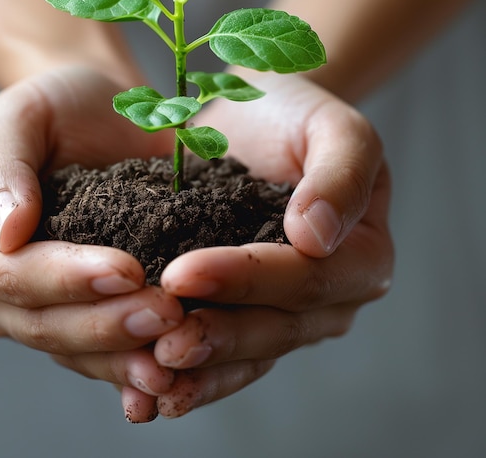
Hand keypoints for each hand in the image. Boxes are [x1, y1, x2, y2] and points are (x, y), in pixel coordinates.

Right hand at [0, 65, 184, 421]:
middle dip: (108, 324)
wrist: (104, 119)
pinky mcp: (95, 316)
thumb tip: (5, 231)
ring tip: (177, 354)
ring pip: (83, 351)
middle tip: (166, 312)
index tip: (125, 270)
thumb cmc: (57, 109)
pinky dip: (139, 367)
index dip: (66, 279)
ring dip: (129, 357)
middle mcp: (4, 291)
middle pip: (48, 325)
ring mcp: (50, 310)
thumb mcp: (19, 116)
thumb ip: (1, 166)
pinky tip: (174, 378)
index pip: (12, 275)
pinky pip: (111, 354)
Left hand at [148, 73, 392, 417]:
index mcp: (360, 255)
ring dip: (200, 369)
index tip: (182, 273)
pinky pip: (224, 355)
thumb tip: (316, 237)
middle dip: (217, 334)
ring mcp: (288, 313)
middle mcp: (329, 297)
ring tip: (151, 374)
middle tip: (161, 341)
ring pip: (248, 353)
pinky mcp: (246, 314)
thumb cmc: (296, 115)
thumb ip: (341, 175)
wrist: (257, 118)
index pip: (304, 277)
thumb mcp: (334, 128)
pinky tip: (147, 393)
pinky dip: (191, 375)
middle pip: (276, 328)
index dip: (245, 279)